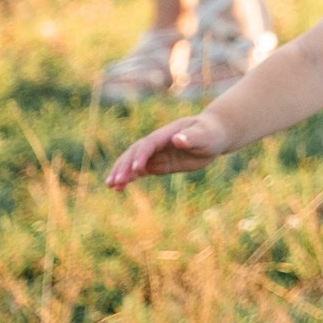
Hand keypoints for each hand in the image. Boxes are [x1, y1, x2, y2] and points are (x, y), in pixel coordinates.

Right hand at [106, 110, 233, 186]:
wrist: (212, 135)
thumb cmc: (210, 133)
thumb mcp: (205, 135)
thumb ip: (191, 137)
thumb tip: (178, 139)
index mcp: (166, 134)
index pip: (149, 145)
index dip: (142, 156)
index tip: (137, 170)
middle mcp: (157, 143)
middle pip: (135, 153)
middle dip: (125, 166)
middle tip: (115, 182)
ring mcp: (156, 153)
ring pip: (133, 162)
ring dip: (121, 172)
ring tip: (110, 186)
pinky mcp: (157, 163)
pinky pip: (139, 170)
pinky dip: (129, 178)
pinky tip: (118, 188)